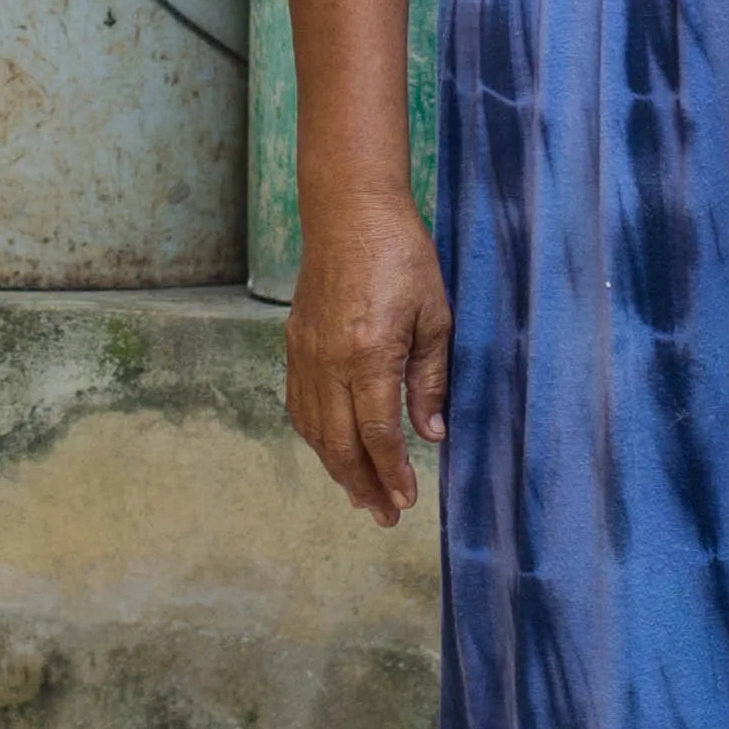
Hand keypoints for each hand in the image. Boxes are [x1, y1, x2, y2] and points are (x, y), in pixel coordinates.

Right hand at [288, 195, 452, 523]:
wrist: (349, 212)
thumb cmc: (401, 256)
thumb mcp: (434, 317)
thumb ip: (430, 379)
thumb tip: (431, 433)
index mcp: (368, 355)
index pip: (378, 434)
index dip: (393, 473)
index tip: (406, 501)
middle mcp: (329, 362)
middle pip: (341, 444)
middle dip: (364, 486)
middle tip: (384, 516)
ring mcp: (306, 355)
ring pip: (315, 431)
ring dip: (337, 469)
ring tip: (359, 496)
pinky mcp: (295, 345)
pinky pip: (299, 406)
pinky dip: (315, 437)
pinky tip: (331, 450)